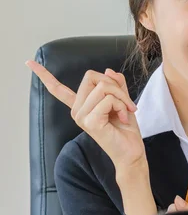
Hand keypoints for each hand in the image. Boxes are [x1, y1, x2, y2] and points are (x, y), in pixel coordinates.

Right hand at [25, 61, 146, 172]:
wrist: (131, 151)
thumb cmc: (126, 129)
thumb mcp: (122, 101)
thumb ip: (116, 85)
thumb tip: (108, 70)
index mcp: (81, 105)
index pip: (58, 89)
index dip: (43, 75)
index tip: (28, 62)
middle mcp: (77, 110)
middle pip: (91, 76)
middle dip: (115, 85)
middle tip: (126, 102)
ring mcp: (80, 116)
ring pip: (103, 87)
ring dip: (121, 97)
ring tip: (125, 111)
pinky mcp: (89, 122)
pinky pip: (108, 100)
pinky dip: (121, 106)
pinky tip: (122, 118)